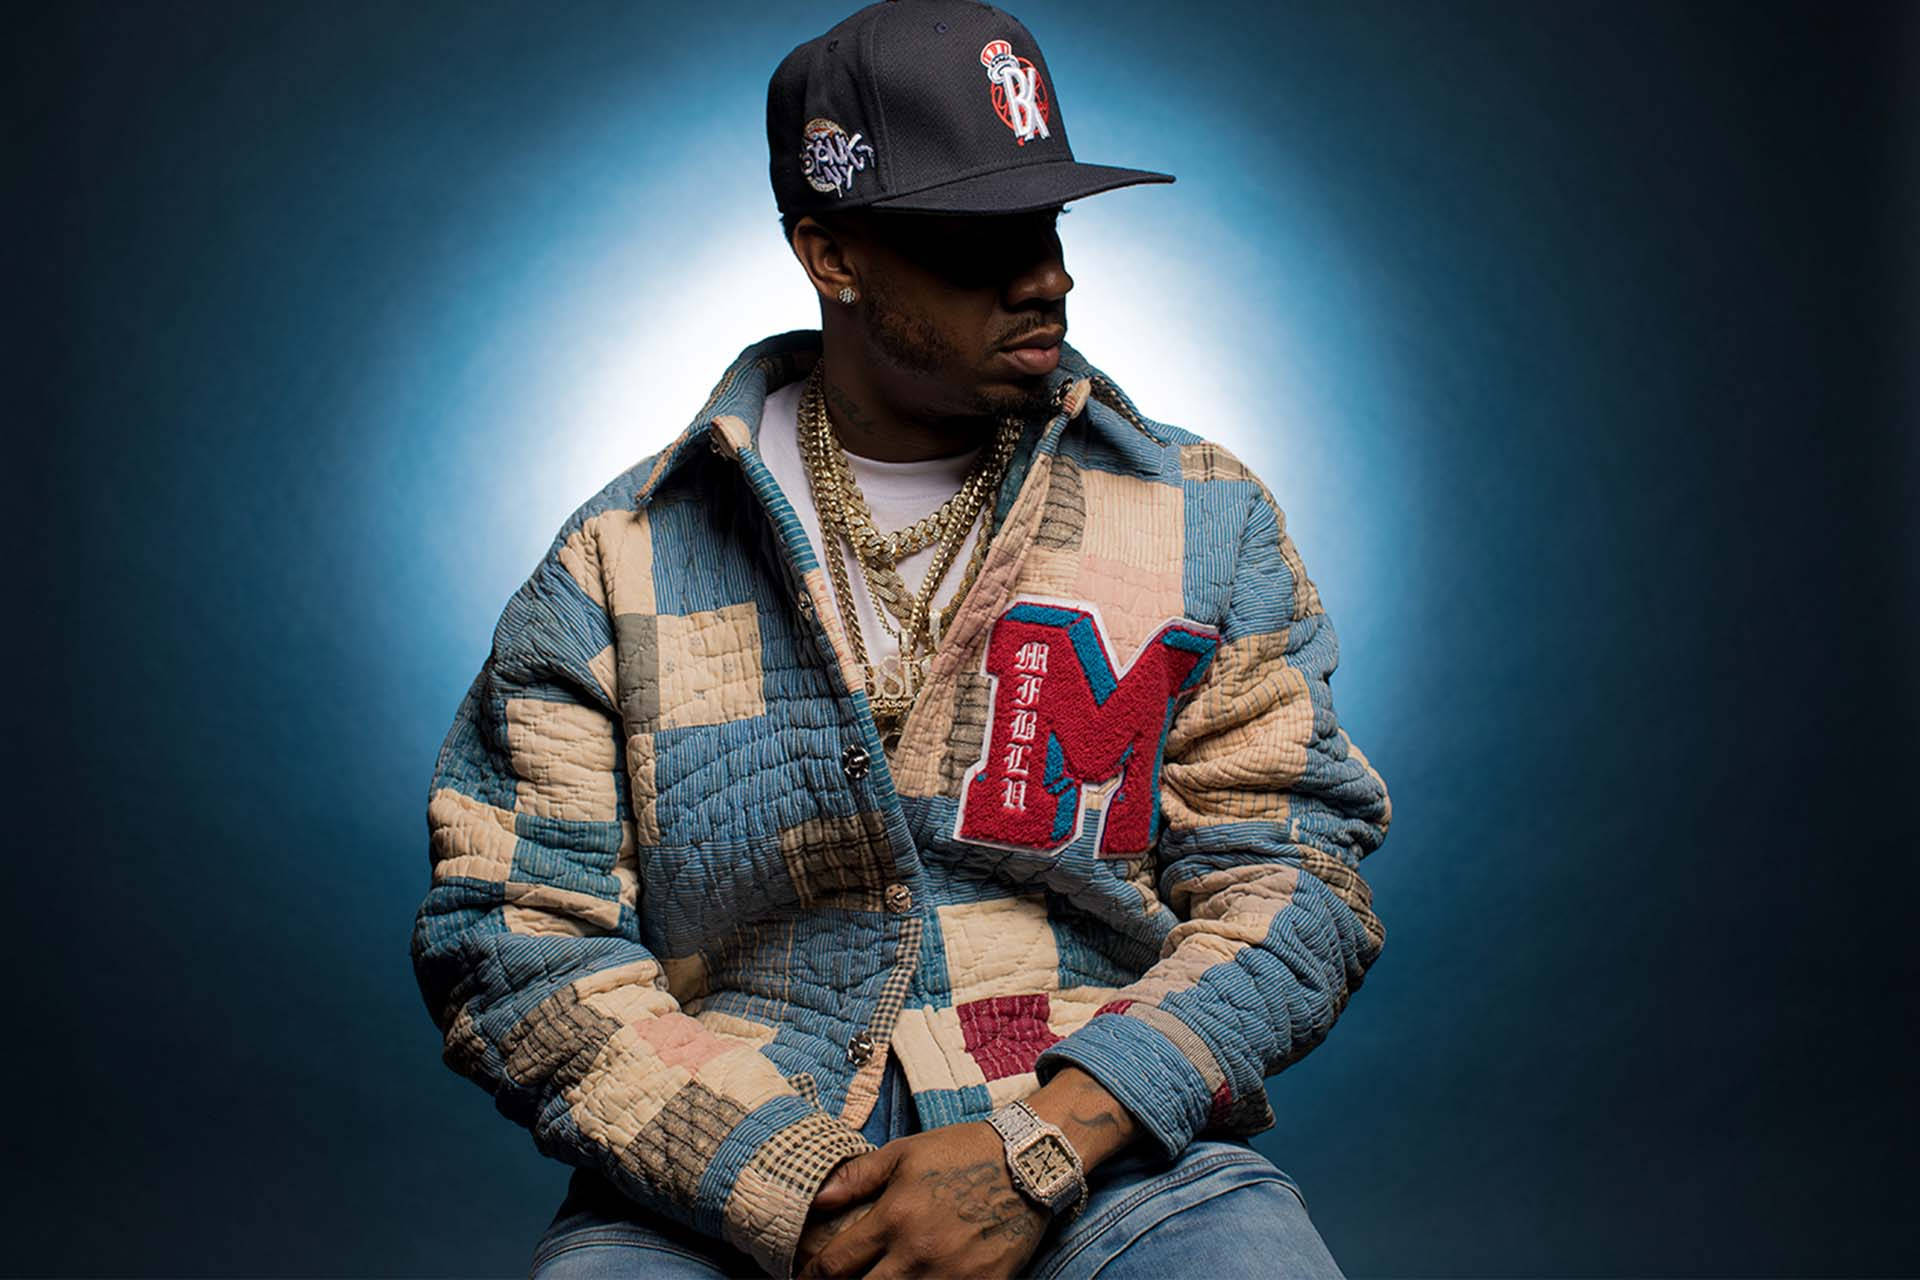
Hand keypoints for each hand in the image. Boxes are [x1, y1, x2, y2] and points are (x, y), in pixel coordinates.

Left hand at [796, 1122, 1046, 1278]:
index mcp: (894, 1218)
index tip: (806, 1277)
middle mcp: (917, 1254)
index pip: (835, 1265)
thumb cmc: (962, 1152)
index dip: (812, 1276)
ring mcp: (952, 1276)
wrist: (1028, 1162)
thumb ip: (857, 1177)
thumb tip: (816, 1198)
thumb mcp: (905, 1152)